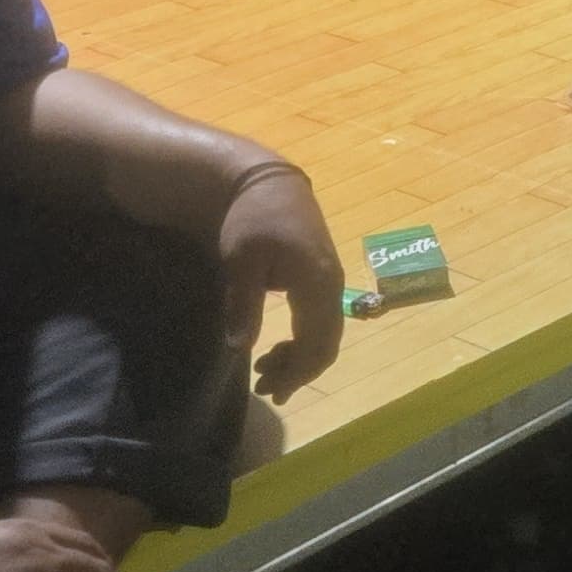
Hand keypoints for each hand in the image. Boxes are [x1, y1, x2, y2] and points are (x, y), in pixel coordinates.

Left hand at [216, 162, 345, 402]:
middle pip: (326, 343)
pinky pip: (321, 320)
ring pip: (325, 333)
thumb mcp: (241, 260)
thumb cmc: (252, 219)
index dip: (298, 372)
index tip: (270, 389)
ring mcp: (330, 281)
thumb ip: (243, 303)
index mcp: (317, 283)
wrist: (267, 183)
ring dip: (300, 358)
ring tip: (267, 371)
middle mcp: (332, 286)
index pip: (318, 342)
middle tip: (266, 388)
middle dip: (299, 371)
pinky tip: (276, 346)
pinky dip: (302, 341)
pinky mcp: (321, 278)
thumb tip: (240, 347)